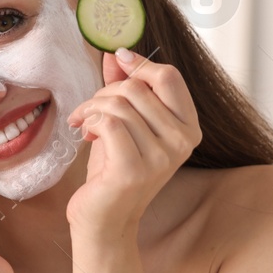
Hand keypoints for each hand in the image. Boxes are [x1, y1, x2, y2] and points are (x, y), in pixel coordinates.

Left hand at [66, 48, 200, 237]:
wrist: (104, 219)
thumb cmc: (113, 170)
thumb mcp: (123, 123)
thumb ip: (124, 89)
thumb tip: (118, 53)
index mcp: (188, 127)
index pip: (170, 77)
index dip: (140, 63)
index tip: (117, 58)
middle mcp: (182, 141)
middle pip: (138, 88)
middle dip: (104, 92)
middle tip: (89, 109)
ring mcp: (161, 157)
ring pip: (120, 105)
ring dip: (91, 108)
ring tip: (84, 123)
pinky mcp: (134, 169)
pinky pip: (109, 124)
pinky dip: (90, 122)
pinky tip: (84, 134)